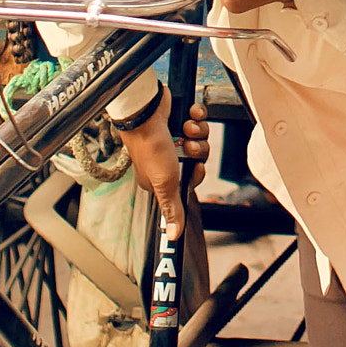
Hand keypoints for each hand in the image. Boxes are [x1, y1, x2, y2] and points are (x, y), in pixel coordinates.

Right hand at [117, 95, 209, 238]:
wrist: (144, 110)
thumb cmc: (150, 146)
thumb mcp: (164, 183)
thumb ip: (171, 208)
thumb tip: (173, 236)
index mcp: (161, 177)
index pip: (189, 181)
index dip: (196, 174)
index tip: (195, 167)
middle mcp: (167, 158)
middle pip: (198, 158)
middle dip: (198, 150)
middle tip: (188, 146)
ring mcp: (174, 136)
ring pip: (201, 138)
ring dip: (197, 132)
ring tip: (186, 128)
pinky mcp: (178, 117)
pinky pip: (199, 118)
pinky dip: (196, 115)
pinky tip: (189, 115)